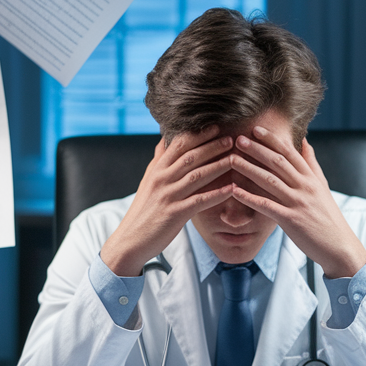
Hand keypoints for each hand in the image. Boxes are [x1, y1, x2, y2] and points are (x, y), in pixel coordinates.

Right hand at [100, 127, 234, 276]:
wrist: (130, 240)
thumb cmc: (143, 210)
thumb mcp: (148, 180)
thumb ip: (159, 159)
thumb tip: (164, 138)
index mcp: (157, 169)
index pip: (178, 144)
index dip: (198, 134)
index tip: (215, 125)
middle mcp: (162, 178)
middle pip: (190, 156)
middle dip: (212, 145)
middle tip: (232, 137)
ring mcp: (168, 195)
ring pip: (197, 175)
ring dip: (218, 165)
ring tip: (236, 158)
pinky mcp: (174, 214)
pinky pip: (199, 201)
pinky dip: (216, 194)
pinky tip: (231, 189)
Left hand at [228, 126, 365, 278]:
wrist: (339, 245)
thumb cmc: (328, 216)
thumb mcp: (322, 186)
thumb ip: (312, 164)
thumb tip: (305, 141)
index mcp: (311, 177)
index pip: (290, 152)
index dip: (272, 140)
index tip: (256, 129)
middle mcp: (305, 186)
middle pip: (278, 162)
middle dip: (257, 149)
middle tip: (238, 139)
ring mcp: (298, 202)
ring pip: (270, 181)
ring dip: (248, 169)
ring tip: (231, 160)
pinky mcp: (291, 220)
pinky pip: (267, 206)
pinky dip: (249, 197)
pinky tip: (234, 191)